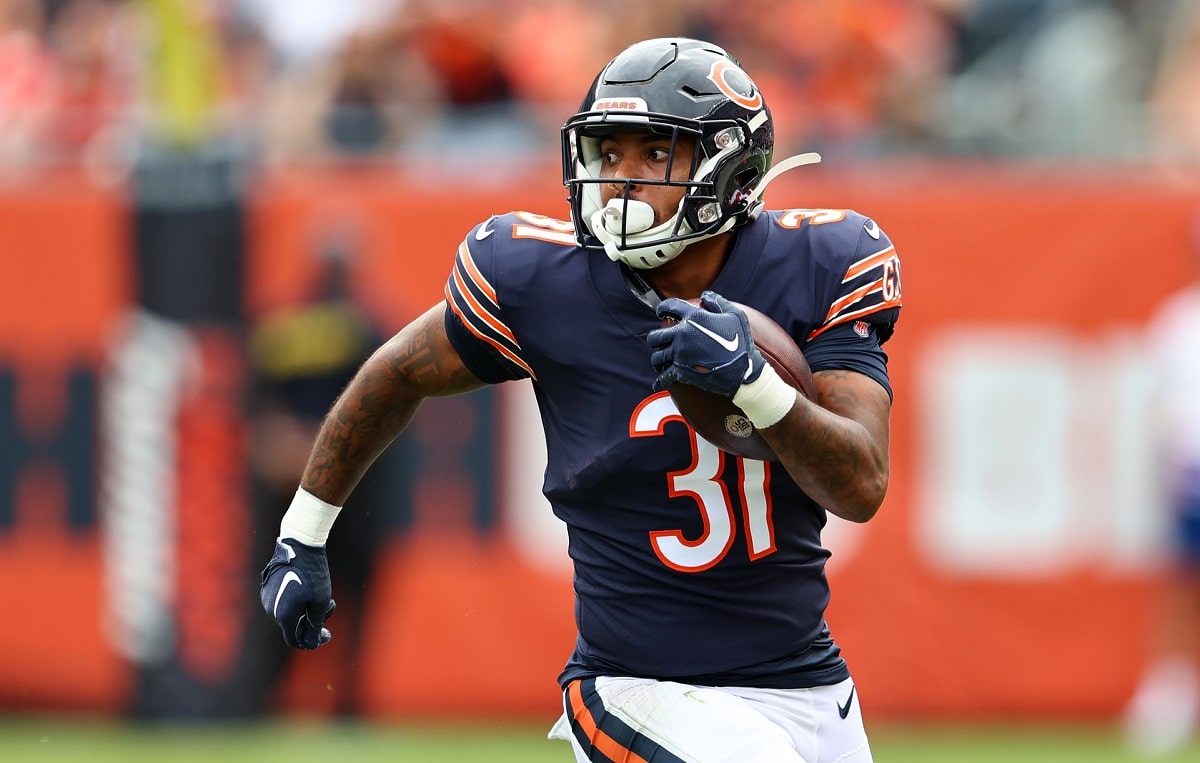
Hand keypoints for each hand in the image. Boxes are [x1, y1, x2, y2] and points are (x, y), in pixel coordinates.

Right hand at [260, 538, 334, 648]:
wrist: (300, 545)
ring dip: (306, 610)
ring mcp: (267, 599)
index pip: (295, 640)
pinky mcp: (267, 589)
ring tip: (322, 594)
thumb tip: (312, 643)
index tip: (326, 634)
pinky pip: (283, 602)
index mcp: (283, 616)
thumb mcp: (321, 602)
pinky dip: (297, 601)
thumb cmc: (313, 574)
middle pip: (293, 626)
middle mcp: (271, 610)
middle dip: (313, 621)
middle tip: (330, 605)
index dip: (311, 641)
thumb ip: (316, 625)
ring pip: (289, 614)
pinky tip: (309, 588)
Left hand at [648, 291, 766, 397]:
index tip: (660, 312)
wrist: (743, 372)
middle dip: (656, 338)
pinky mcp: (681, 372)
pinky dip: (661, 379)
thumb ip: (718, 302)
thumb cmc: (741, 343)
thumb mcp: (735, 316)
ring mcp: (680, 354)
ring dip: (658, 358)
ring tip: (662, 359)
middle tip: (659, 340)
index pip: (669, 307)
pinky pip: (664, 376)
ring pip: (657, 357)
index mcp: (693, 318)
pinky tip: (659, 381)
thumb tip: (705, 296)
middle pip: (656, 336)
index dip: (662, 308)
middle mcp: (682, 335)